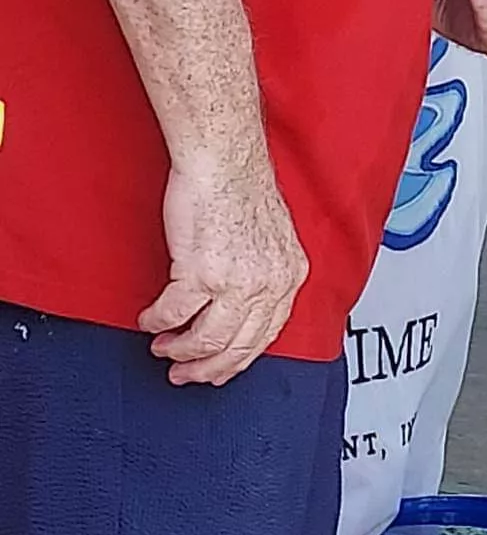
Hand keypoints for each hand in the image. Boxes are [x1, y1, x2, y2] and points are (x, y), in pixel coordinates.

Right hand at [140, 152, 308, 384]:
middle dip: (208, 367)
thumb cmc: (241, 187)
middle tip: (186, 373)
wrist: (223, 161)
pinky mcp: (200, 274)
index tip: (222, 369)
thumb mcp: (272, 238)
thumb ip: (265, 272)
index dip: (241, 358)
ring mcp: (236, 282)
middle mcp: (269, 283)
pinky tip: (150, 321)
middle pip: (239, 346)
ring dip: (180, 350)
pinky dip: (157, 323)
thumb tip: (244, 304)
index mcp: (290, 274)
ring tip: (164, 348)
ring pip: (206, 340)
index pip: (268, 333)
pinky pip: (173, 315)